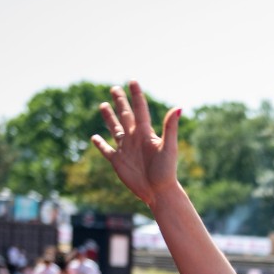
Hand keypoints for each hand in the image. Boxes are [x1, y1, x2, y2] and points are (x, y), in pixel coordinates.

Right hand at [91, 81, 180, 210]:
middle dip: (120, 102)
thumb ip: (170, 127)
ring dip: (109, 118)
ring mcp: (125, 150)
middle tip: (114, 88)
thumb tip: (179, 107)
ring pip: (114, 129)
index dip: (136, 95)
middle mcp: (134, 139)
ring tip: (103, 105)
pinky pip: (106, 151)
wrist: (159, 192)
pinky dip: (100, 144)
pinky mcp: (118, 162)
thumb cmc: (166, 171)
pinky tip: (94, 138)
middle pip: (125, 115)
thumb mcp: (168, 147)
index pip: (140, 109)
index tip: (133, 80)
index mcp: (145, 133)